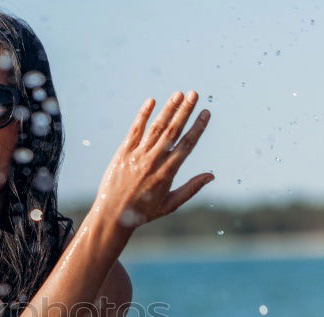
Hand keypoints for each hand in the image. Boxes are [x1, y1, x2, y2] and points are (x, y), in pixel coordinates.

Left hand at [93, 91, 212, 228]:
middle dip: (185, 111)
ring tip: (178, 94)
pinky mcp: (122, 153)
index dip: (197, 127)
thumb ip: (191, 189)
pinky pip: (134, 130)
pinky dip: (142, 115)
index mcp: (167, 173)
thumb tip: (211, 175)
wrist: (112, 215)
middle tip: (194, 94)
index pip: (186, 145)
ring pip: (155, 128)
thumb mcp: (170, 204)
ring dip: (167, 109)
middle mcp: (153, 161)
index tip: (206, 112)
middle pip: (172, 131)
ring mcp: (137, 156)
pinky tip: (151, 101)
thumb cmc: (143, 212)